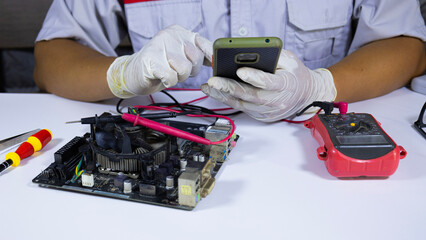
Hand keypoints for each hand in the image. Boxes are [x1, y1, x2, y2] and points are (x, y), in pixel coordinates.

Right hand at [107, 25, 211, 97]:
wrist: (132, 73)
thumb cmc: (160, 66)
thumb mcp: (180, 56)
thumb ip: (196, 54)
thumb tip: (215, 59)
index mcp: (179, 32)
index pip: (202, 42)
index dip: (210, 55)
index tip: (215, 63)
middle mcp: (170, 36)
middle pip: (196, 58)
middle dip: (191, 70)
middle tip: (177, 70)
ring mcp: (159, 46)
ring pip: (184, 70)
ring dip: (178, 77)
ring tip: (168, 72)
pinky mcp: (151, 60)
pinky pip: (171, 78)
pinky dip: (168, 82)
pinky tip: (161, 76)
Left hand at [201, 50, 336, 121]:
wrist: (305, 97)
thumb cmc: (295, 75)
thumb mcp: (290, 60)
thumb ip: (273, 56)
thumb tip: (250, 52)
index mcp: (286, 84)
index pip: (269, 82)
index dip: (255, 77)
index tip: (240, 70)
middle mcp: (276, 101)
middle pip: (251, 95)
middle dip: (230, 87)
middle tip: (213, 80)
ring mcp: (267, 111)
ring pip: (242, 104)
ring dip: (223, 95)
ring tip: (208, 86)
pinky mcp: (260, 116)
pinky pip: (241, 108)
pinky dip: (226, 100)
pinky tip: (214, 92)